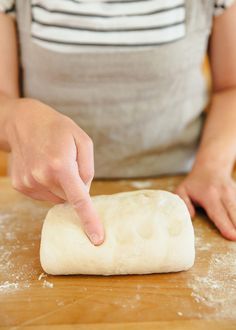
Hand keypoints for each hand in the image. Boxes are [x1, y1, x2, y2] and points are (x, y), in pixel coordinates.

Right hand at [5, 98, 103, 244]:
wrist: (23, 122)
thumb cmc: (57, 128)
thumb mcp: (82, 140)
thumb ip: (88, 169)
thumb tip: (84, 193)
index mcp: (60, 165)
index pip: (79, 200)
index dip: (89, 220)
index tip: (97, 239)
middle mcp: (42, 177)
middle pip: (68, 197)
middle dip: (73, 185)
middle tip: (67, 163)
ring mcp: (28, 183)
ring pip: (56, 198)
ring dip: (60, 185)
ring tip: (53, 162)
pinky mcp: (20, 186)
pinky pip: (44, 195)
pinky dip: (48, 185)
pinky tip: (42, 167)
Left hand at [175, 167, 235, 240]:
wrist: (211, 166)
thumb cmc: (195, 182)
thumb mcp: (182, 190)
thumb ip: (183, 203)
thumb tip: (190, 217)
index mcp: (209, 195)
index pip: (218, 213)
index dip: (225, 226)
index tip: (232, 236)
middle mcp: (224, 194)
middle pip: (234, 213)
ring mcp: (234, 193)